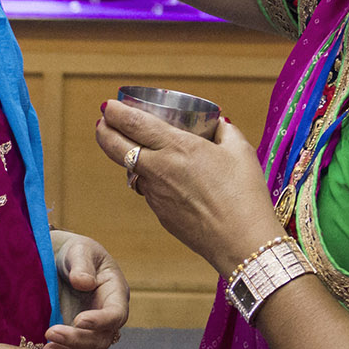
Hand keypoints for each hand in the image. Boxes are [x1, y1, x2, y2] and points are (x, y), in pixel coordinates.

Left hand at [45, 230, 128, 348]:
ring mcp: (93, 331)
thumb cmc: (73, 252)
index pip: (116, 315)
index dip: (100, 321)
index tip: (78, 320)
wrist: (57, 261)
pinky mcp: (77, 340)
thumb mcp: (79, 250)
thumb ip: (82, 265)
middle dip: (78, 339)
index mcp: (115, 294)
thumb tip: (85, 283)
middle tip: (51, 333)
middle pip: (102, 339)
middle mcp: (108, 317)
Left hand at [96, 101, 283, 276]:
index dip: (115, 113)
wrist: (241, 242)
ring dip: (127, 157)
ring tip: (134, 147)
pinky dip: (149, 179)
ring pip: (130, 171)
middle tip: (103, 122)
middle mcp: (159, 169)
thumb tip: (217, 123)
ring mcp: (156, 194)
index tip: (109, 106)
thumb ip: (224, 131)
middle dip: (104, 131)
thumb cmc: (244, 195)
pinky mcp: (160, 214)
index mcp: (177, 147)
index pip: (134, 123)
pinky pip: (148, 190)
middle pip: (115, 147)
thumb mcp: (240, 151)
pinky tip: (165, 178)